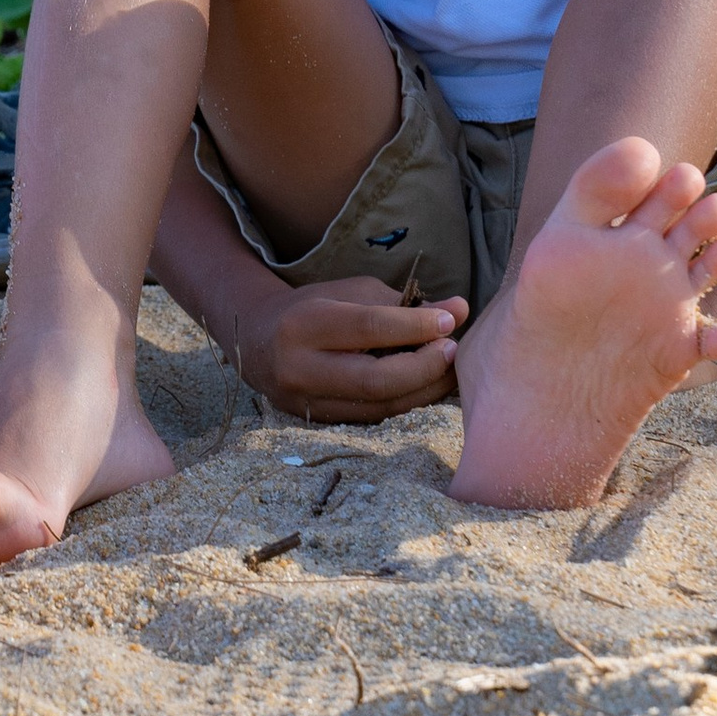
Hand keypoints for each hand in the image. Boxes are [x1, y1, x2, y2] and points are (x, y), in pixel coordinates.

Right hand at [244, 275, 468, 423]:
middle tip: (454, 350)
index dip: (415, 326)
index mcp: (304, 325)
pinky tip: (426, 385)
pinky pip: (374, 417)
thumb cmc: (311, 308)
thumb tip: (458, 310)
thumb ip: (401, 303)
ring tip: (449, 369)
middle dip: (425, 367)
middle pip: (376, 380)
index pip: (369, 328)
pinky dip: (407, 402)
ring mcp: (307, 403)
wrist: (258, 342)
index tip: (449, 319)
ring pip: (380, 407)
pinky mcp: (319, 423)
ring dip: (424, 389)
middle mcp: (300, 369)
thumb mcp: (349, 292)